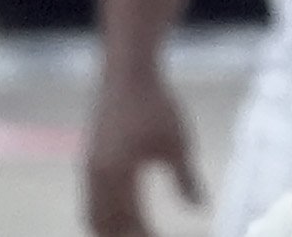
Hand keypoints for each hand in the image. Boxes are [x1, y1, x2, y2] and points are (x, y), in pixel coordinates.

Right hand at [83, 54, 201, 236]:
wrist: (127, 70)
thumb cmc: (156, 104)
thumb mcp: (177, 142)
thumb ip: (186, 179)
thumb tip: (201, 208)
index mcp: (117, 175)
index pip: (130, 224)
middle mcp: (97, 177)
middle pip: (105, 226)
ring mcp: (90, 169)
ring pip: (93, 216)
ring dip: (112, 231)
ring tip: (136, 234)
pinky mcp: (90, 160)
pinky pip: (91, 200)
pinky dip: (104, 216)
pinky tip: (123, 215)